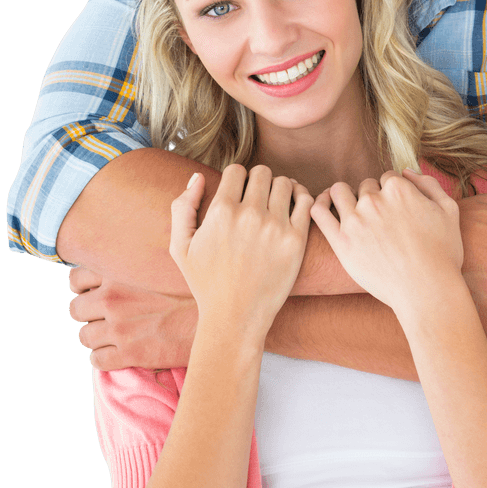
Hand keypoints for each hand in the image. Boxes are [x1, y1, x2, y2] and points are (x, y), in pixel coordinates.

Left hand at [69, 266, 197, 369]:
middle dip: (88, 315)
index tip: (94, 293)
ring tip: (115, 338)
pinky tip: (121, 354)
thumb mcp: (161, 265)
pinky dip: (105, 359)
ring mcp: (119, 327)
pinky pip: (97, 361)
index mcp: (120, 272)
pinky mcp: (129, 353)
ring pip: (84, 337)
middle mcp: (114, 298)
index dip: (82, 288)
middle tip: (106, 318)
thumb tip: (122, 267)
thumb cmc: (193, 289)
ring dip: (97, 339)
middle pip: (75, 310)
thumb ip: (135, 265)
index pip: (76, 277)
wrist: (216, 316)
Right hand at [170, 164, 312, 333]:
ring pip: (285, 183)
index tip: (239, 193)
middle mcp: (249, 215)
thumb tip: (198, 176)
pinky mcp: (296, 241)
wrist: (235, 317)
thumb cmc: (206, 283)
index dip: (236, 179)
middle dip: (258, 181)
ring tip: (275, 203)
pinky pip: (306, 201)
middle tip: (258, 199)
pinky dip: (301, 197)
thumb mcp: (180, 247)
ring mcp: (275, 227)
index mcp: (221, 211)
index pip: (236, 170)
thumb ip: (183, 207)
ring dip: (280, 189)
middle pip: (262, 172)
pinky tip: (293, 207)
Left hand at [310, 169, 462, 316]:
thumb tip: (407, 171)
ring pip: (339, 192)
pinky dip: (319, 203)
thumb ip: (429, 184)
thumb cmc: (442, 254)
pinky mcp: (340, 241)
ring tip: (353, 211)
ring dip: (346, 197)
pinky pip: (319, 211)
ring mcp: (355, 220)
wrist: (427, 291)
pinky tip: (326, 206)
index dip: (392, 192)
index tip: (394, 208)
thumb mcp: (449, 210)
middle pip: (365, 186)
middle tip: (379, 219)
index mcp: (399, 189)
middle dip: (372, 197)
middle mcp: (374, 200)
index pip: (387, 178)